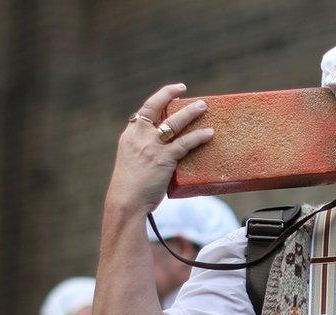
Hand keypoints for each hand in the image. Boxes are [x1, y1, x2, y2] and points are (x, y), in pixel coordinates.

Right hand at [104, 83, 213, 217]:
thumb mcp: (133, 161)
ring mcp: (152, 146)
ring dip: (190, 112)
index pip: (145, 110)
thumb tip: (168, 149)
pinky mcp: (164, 158)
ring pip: (174, 122)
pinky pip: (185, 143)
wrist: (126, 201)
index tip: (173, 92)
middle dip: (172, 96)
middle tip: (188, 93)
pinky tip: (209, 134)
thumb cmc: (131, 187)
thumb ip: (146, 150)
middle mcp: (139, 136)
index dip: (160, 98)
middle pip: (156, 107)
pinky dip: (199, 137)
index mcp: (130, 135)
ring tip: (203, 106)